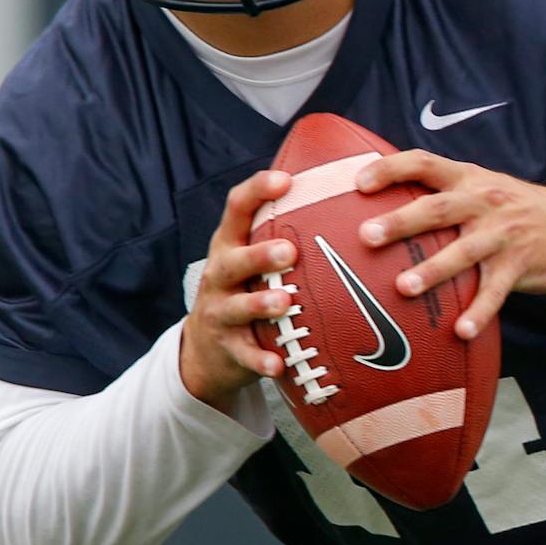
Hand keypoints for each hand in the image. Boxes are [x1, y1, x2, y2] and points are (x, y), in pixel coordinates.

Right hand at [180, 168, 297, 413]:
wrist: (205, 349)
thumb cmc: (245, 288)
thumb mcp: (252, 259)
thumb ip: (280, 231)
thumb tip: (341, 191)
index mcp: (229, 244)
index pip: (236, 208)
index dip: (258, 191)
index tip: (285, 179)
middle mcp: (219, 274)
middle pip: (234, 260)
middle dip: (260, 255)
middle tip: (289, 251)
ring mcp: (220, 312)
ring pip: (237, 307)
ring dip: (260, 304)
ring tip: (284, 303)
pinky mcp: (227, 347)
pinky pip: (245, 355)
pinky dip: (261, 360)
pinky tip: (278, 365)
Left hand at [354, 151, 545, 339]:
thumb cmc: (512, 209)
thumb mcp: (482, 186)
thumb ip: (443, 192)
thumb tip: (382, 205)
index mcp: (468, 178)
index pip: (425, 163)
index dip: (391, 168)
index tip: (360, 183)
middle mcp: (484, 201)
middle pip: (438, 208)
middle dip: (401, 222)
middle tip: (367, 236)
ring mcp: (503, 234)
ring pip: (464, 251)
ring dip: (433, 269)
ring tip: (403, 287)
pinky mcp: (520, 265)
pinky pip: (495, 291)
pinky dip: (479, 312)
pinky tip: (461, 331)